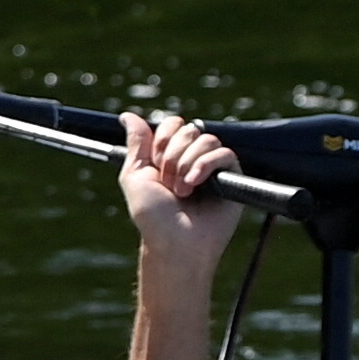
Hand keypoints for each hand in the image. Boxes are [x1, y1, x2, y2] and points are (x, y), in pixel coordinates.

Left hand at [121, 112, 246, 272]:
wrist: (175, 244)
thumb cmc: (154, 218)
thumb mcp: (135, 177)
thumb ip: (136, 144)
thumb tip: (128, 115)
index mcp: (170, 155)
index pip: (172, 124)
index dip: (163, 139)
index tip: (156, 163)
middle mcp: (192, 158)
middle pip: (188, 129)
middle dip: (173, 156)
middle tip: (168, 184)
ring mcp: (212, 167)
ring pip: (206, 139)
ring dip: (188, 165)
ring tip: (182, 190)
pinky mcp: (231, 177)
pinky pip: (224, 154)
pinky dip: (205, 166)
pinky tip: (196, 185)